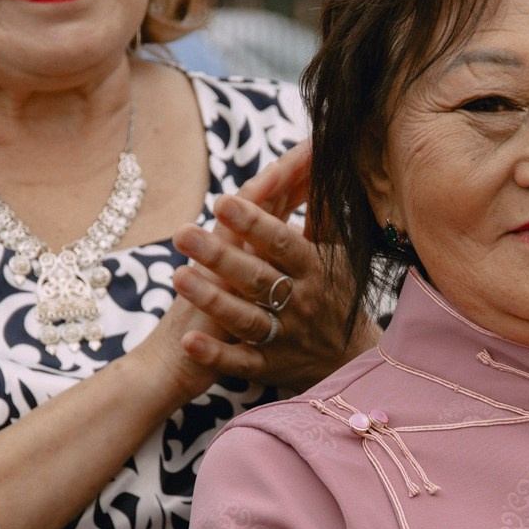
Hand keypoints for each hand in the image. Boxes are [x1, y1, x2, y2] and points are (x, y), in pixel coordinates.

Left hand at [169, 152, 376, 391]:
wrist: (352, 359)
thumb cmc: (337, 294)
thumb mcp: (338, 253)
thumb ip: (321, 213)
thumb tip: (316, 161)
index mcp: (314, 269)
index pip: (282, 242)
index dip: (254, 222)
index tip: (222, 200)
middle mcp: (298, 302)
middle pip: (256, 277)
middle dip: (219, 255)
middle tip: (181, 233)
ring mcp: (283, 337)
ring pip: (245, 318)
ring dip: (211, 300)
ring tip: (176, 277)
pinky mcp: (268, 367)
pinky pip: (238, 363)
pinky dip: (214, 355)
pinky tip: (188, 342)